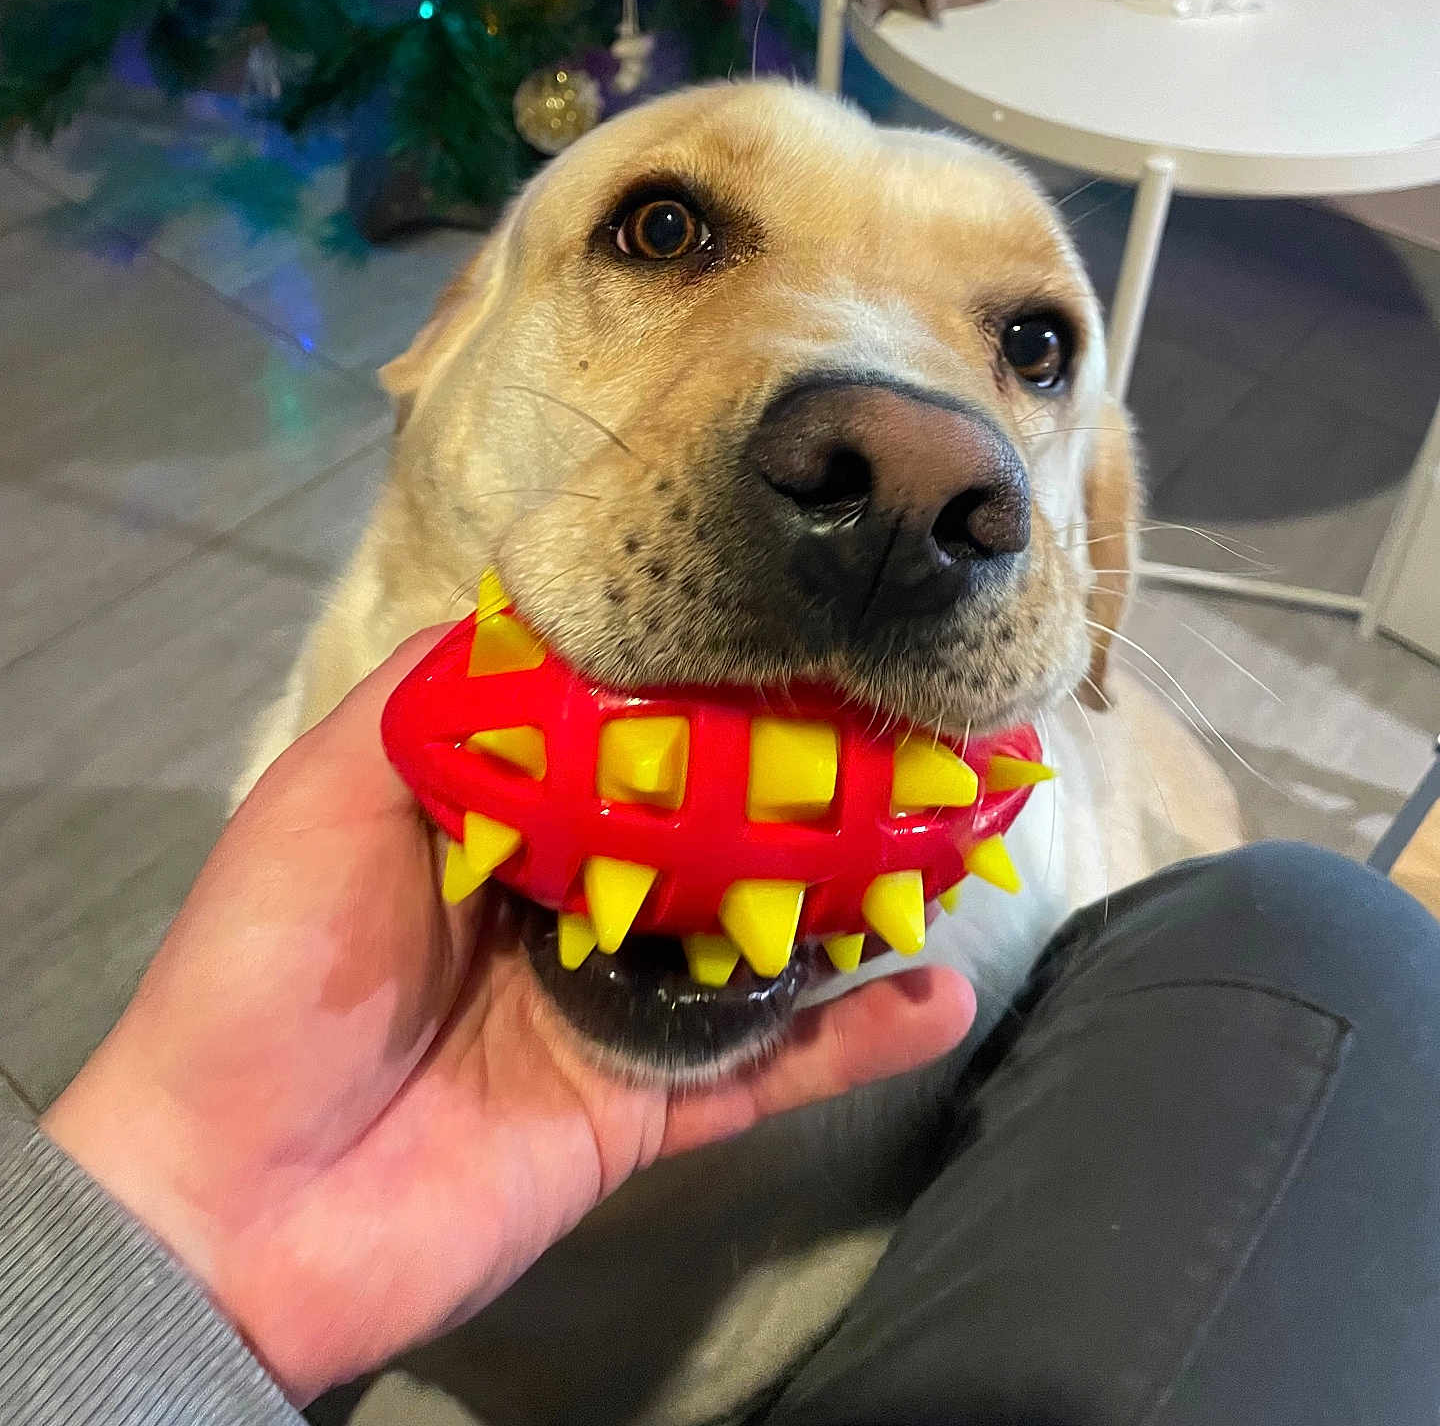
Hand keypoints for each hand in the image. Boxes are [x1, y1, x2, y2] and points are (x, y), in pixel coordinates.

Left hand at [42, 630, 974, 1404]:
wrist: (233, 1203)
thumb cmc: (274, 968)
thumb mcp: (333, 788)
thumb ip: (439, 696)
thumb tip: (553, 606)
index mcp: (505, 815)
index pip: (634, 733)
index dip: (716, 685)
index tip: (809, 628)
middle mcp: (574, 895)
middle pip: (713, 828)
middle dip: (810, 782)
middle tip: (921, 729)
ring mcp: (617, 1004)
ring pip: (760, 939)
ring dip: (855, 898)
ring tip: (956, 839)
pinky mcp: (644, 1108)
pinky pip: (766, 1069)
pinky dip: (854, 1040)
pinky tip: (938, 994)